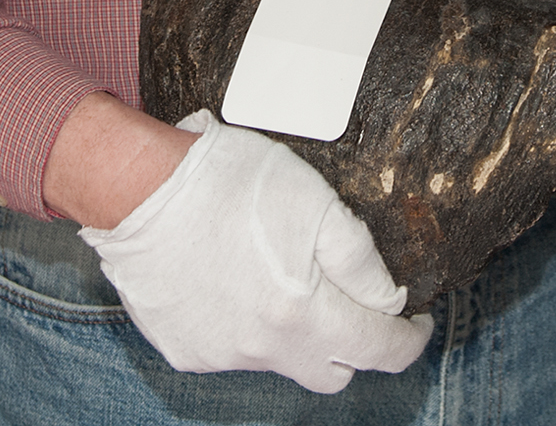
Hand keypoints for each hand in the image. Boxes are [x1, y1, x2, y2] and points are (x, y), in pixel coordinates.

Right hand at [79, 109, 432, 392]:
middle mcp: (264, 350)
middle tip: (353, 302)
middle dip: (353, 343)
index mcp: (303, 316)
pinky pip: (232, 349)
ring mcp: (221, 356)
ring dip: (293, 328)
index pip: (378, 351)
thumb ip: (359, 259)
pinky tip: (232, 277)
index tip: (416, 322)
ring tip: (278, 272)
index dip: (408, 339)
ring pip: (279, 358)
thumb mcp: (314, 201)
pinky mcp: (185, 350)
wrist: (139, 192)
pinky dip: (244, 323)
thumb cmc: (227, 185)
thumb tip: (387, 298)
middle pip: (331, 370)